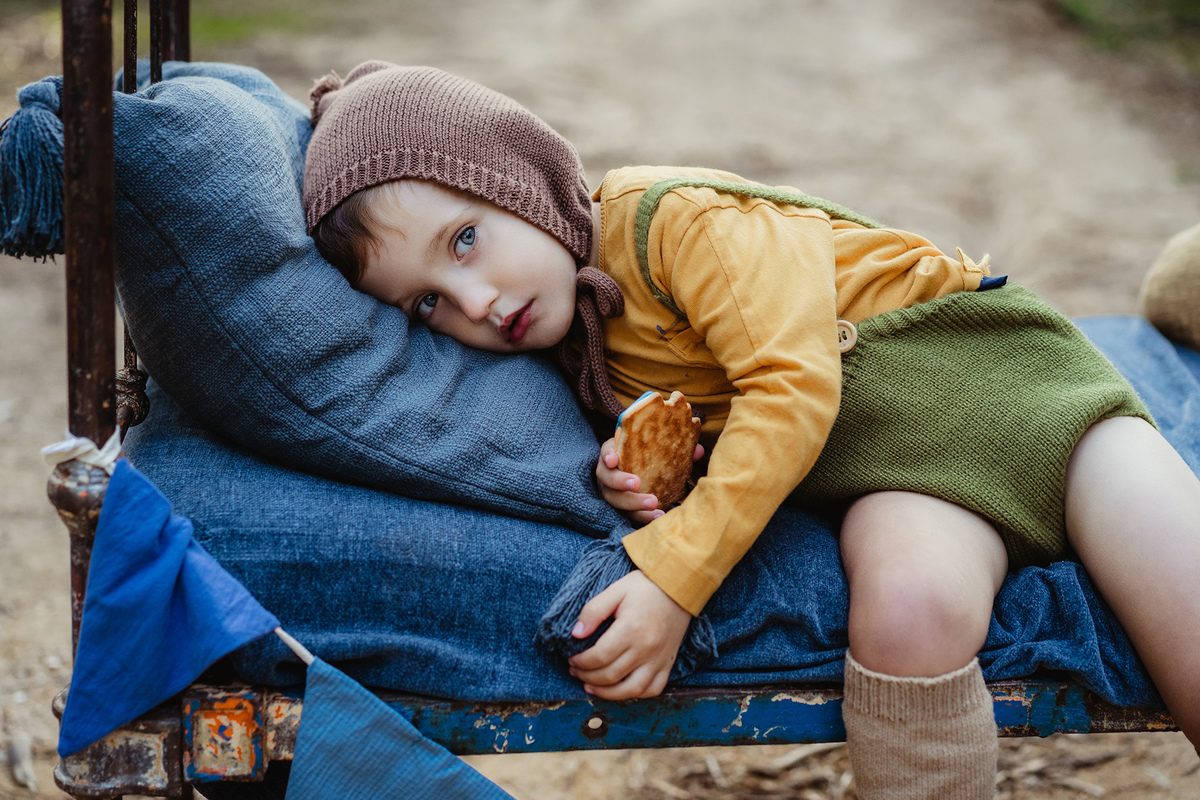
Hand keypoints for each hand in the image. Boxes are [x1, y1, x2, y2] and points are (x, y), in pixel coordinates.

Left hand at [567, 570, 692, 699]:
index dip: (581, 662)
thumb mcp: (616, 590)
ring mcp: (658, 659)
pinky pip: (652, 689)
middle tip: (575, 671)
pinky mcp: (667, 663)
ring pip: (631, 689)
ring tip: (591, 687)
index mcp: (630, 629)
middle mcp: (645, 649)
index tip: (571, 659)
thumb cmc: (646, 587)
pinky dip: (635, 694)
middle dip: (587, 677)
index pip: (599, 656)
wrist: (679, 588)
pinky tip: (620, 688)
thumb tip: (576, 633)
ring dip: (607, 693)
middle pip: (610, 675)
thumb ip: (594, 611)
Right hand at [595, 438, 703, 525]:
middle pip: (607, 478)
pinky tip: (658, 516)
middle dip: (620, 481)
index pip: (606, 451)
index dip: (607, 455)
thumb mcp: (660, 450)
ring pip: (614, 500)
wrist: (646, 475)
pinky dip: (642, 517)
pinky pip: (627, 515)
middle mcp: (608, 473)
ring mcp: (612, 493)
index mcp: (616, 453)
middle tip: (637, 484)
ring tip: (654, 505)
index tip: (614, 460)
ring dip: (633, 503)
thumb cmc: (650, 458)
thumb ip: (677, 448)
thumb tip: (698, 451)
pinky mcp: (620, 509)